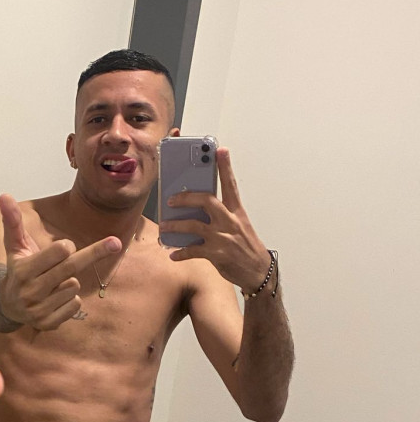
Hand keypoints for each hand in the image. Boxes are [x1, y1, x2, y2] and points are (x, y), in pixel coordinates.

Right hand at [0, 193, 120, 329]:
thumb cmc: (17, 269)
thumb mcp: (14, 246)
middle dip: (95, 252)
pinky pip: (74, 305)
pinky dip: (71, 300)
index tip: (64, 247)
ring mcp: (38, 310)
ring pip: (73, 287)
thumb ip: (12, 221)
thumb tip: (4, 195)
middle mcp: (30, 292)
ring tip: (53, 284)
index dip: (65, 247)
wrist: (7, 306)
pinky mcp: (48, 324)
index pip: (60, 252)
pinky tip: (56, 299)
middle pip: (72, 267)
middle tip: (115, 243)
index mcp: (22, 270)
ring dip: (70, 281)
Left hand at [160, 147, 270, 289]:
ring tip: (164, 227)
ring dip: (175, 226)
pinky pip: (192, 250)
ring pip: (194, 225)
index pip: (231, 185)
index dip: (225, 167)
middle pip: (206, 200)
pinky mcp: (216, 254)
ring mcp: (222, 237)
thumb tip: (197, 210)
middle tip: (171, 199)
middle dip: (186, 197)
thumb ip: (221, 215)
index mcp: (236, 211)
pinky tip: (173, 254)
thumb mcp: (238, 226)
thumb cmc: (245, 246)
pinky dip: (180, 253)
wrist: (257, 271)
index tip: (220, 150)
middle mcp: (229, 221)